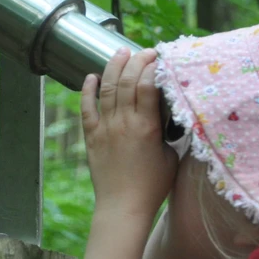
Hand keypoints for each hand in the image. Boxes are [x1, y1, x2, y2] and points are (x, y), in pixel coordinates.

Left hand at [81, 47, 177, 219]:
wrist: (123, 207)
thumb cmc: (152, 186)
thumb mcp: (171, 157)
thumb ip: (170, 133)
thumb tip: (172, 115)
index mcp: (147, 127)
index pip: (148, 85)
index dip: (152, 67)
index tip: (159, 57)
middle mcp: (124, 123)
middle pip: (127, 81)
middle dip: (136, 60)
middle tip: (144, 51)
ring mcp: (105, 128)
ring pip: (107, 88)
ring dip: (113, 67)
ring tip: (120, 52)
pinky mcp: (91, 137)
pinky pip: (86, 108)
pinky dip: (87, 90)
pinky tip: (91, 76)